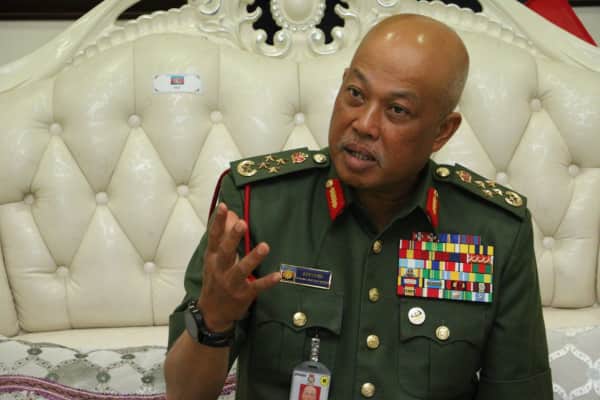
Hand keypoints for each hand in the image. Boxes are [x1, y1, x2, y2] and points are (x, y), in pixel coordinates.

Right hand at [197, 203, 280, 331]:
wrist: (212, 312)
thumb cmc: (215, 279)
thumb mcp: (214, 259)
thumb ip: (223, 237)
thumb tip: (231, 213)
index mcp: (212, 258)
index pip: (214, 237)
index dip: (218, 222)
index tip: (223, 207)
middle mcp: (220, 270)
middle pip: (226, 252)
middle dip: (233, 238)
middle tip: (243, 223)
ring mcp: (231, 283)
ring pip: (241, 270)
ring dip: (253, 258)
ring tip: (264, 246)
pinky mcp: (243, 295)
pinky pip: (256, 287)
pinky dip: (267, 281)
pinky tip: (278, 275)